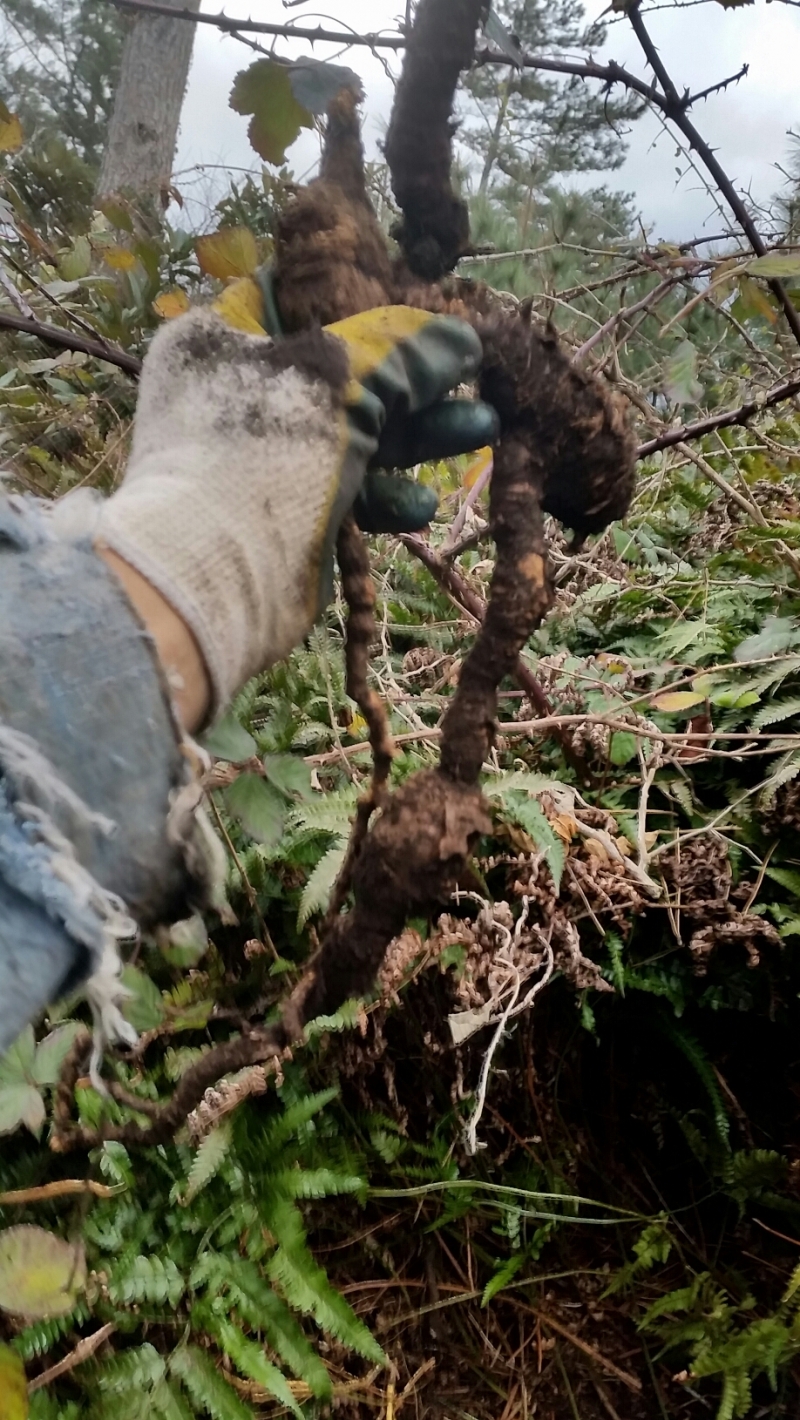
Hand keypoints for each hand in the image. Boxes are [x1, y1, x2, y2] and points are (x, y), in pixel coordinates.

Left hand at [95, 303, 496, 724]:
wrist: (213, 576)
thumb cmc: (261, 451)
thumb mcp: (340, 382)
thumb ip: (403, 353)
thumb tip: (463, 336)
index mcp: (223, 335)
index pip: (300, 294)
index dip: (366, 296)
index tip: (427, 306)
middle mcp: (235, 389)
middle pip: (341, 369)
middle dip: (414, 378)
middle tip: (474, 375)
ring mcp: (260, 455)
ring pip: (353, 434)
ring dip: (417, 437)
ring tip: (481, 429)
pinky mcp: (284, 513)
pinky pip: (344, 491)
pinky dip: (383, 497)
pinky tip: (421, 505)